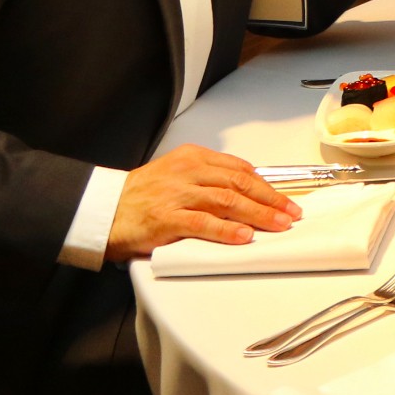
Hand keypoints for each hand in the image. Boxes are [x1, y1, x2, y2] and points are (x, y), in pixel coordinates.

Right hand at [104, 143, 299, 261]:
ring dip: (258, 214)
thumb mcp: (178, 175)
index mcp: (193, 158)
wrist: (104, 210)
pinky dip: (227, 230)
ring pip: (227, 201)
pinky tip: (244, 236)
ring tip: (278, 225)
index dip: (267, 185)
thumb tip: (247, 194)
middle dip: (270, 199)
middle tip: (291, 213)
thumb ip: (209, 180)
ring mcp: (177, 194)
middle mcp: (188, 172)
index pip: (240, 169)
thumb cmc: (142, 195)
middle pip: (240, 184)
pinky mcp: (166, 218)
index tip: (285, 198)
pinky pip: (203, 223)